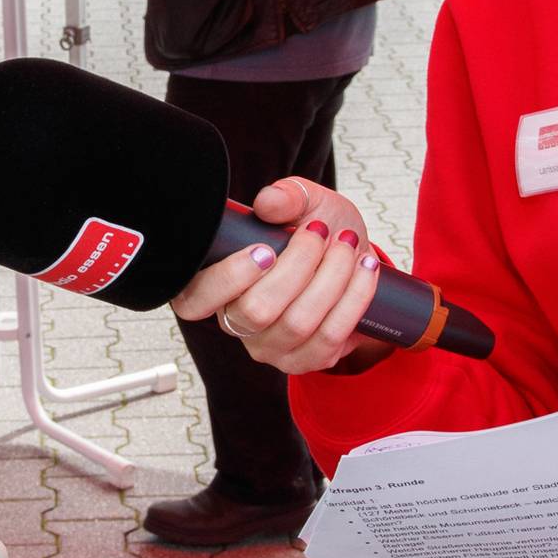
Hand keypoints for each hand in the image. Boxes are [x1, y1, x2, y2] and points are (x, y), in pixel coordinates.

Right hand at [169, 177, 392, 374]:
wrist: (355, 261)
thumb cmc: (319, 232)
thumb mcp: (304, 203)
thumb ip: (286, 196)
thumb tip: (269, 202)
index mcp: (218, 288)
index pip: (194, 301)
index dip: (226, 279)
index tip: (264, 249)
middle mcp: (238, 324)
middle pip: (256, 310)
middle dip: (297, 264)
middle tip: (319, 232)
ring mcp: (272, 348)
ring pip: (297, 323)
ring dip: (331, 276)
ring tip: (346, 244)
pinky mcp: (307, 360)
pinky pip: (330, 335)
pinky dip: (354, 296)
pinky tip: (364, 267)